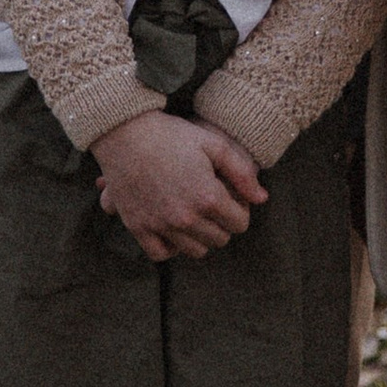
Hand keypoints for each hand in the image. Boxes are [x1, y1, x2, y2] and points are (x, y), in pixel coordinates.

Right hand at [96, 111, 267, 263]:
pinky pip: (160, 254)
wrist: (125, 132)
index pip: (240, 224)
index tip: (231, 198)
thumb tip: (262, 199)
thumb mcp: (214, 144)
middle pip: (220, 240)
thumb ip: (242, 173)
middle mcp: (186, 218)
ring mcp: (161, 225)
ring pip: (195, 251)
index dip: (240, 210)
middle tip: (213, 206)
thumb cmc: (172, 134)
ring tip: (195, 217)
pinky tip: (173, 230)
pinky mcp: (138, 227)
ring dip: (200, 237)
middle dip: (223, 224)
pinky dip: (170, 247)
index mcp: (208, 197)